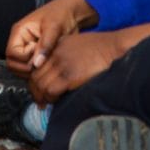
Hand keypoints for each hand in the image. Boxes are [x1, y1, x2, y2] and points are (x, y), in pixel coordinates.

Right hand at [6, 0, 96, 76]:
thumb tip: (36, 64)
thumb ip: (45, 45)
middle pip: (12, 63)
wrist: (73, 13)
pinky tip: (49, 66)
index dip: (23, 58)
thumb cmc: (61, 13)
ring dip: (32, 71)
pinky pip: (31, 69)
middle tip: (42, 64)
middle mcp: (21, 42)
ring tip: (46, 64)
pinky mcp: (36, 56)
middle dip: (25, 68)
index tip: (38, 54)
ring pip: (20, 69)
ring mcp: (28, 50)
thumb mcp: (53, 27)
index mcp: (19, 32)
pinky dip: (38, 71)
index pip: (12, 53)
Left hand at [27, 25, 149, 103]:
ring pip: (40, 84)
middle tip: (41, 101)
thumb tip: (61, 72)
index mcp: (57, 46)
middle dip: (35, 91)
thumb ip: (66, 55)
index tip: (38, 89)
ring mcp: (61, 64)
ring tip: (47, 104)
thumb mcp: (78, 45)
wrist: (114, 48)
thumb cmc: (103, 48)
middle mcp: (55, 54)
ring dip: (42, 97)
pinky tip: (56, 100)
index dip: (35, 80)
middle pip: (35, 76)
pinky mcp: (69, 76)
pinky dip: (51, 98)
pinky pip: (50, 90)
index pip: (37, 65)